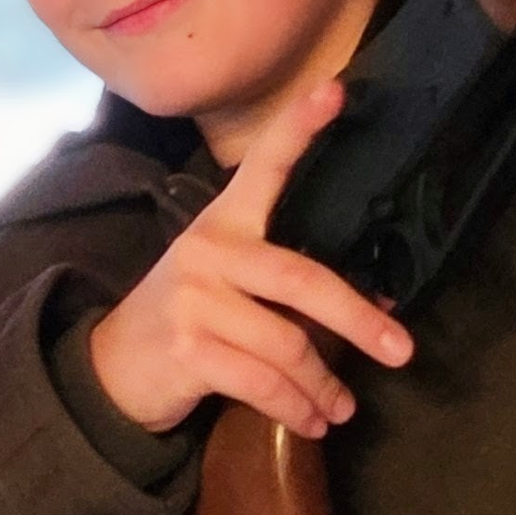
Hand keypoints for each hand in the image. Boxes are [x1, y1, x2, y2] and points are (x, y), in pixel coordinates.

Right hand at [86, 77, 413, 438]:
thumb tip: (376, 310)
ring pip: (286, 346)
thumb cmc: (189, 320)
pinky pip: (262, 383)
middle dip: (358, 319)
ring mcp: (195, 301)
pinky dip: (294, 409)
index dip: (298, 128)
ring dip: (323, 385)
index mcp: (224, 223)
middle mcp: (209, 252)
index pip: (263, 168)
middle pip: (301, 280)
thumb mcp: (225, 282)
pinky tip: (311, 423)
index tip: (336, 91)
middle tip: (402, 350)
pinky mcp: (188, 349)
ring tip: (342, 408)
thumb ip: (283, 285)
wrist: (113, 368)